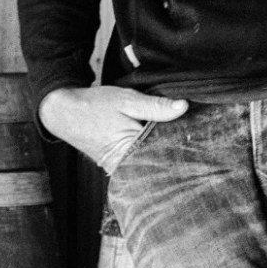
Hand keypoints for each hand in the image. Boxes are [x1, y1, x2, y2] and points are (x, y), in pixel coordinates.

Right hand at [37, 86, 188, 174]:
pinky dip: (153, 152)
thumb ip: (156, 106)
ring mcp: (119, 167)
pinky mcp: (117, 164)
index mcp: (128, 151)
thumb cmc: (95, 105)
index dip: (185, 144)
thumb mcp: (128, 100)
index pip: (166, 153)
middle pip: (161, 161)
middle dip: (178, 150)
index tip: (202, 137)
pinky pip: (141, 161)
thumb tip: (184, 106)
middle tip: (199, 141)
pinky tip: (166, 143)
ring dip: (166, 151)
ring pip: (152, 162)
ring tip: (186, 142)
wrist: (64, 112)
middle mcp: (123, 165)